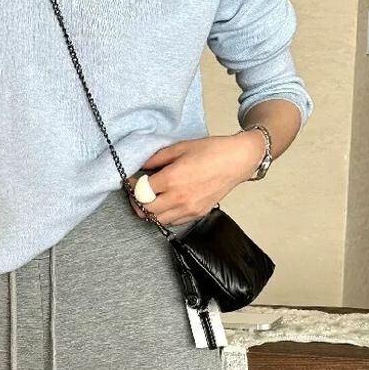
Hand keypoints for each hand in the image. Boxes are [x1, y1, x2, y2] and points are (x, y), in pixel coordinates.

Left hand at [130, 131, 266, 225]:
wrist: (236, 161)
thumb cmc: (211, 151)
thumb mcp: (179, 148)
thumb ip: (156, 158)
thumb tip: (141, 166)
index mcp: (171, 179)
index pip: (140, 191)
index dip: (132, 186)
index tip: (131, 181)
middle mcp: (178, 198)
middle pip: (146, 211)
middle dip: (136, 202)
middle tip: (136, 192)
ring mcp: (188, 209)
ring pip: (158, 220)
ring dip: (150, 211)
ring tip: (151, 198)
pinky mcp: (197, 214)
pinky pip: (173, 222)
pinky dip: (165, 215)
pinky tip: (167, 203)